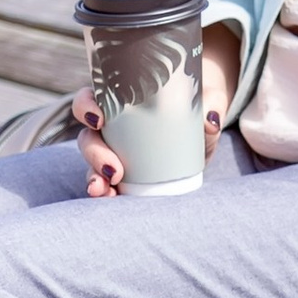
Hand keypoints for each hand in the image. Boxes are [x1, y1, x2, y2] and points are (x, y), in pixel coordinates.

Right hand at [72, 82, 226, 199]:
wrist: (201, 132)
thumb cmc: (196, 107)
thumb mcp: (206, 101)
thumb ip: (211, 102)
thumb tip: (210, 120)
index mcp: (121, 99)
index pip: (90, 98)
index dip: (86, 107)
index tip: (99, 119)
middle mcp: (111, 125)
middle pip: (88, 136)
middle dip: (94, 154)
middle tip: (114, 170)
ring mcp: (114, 150)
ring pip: (92, 162)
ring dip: (93, 177)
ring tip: (104, 190)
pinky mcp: (122, 173)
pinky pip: (106, 182)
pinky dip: (105, 191)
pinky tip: (109, 199)